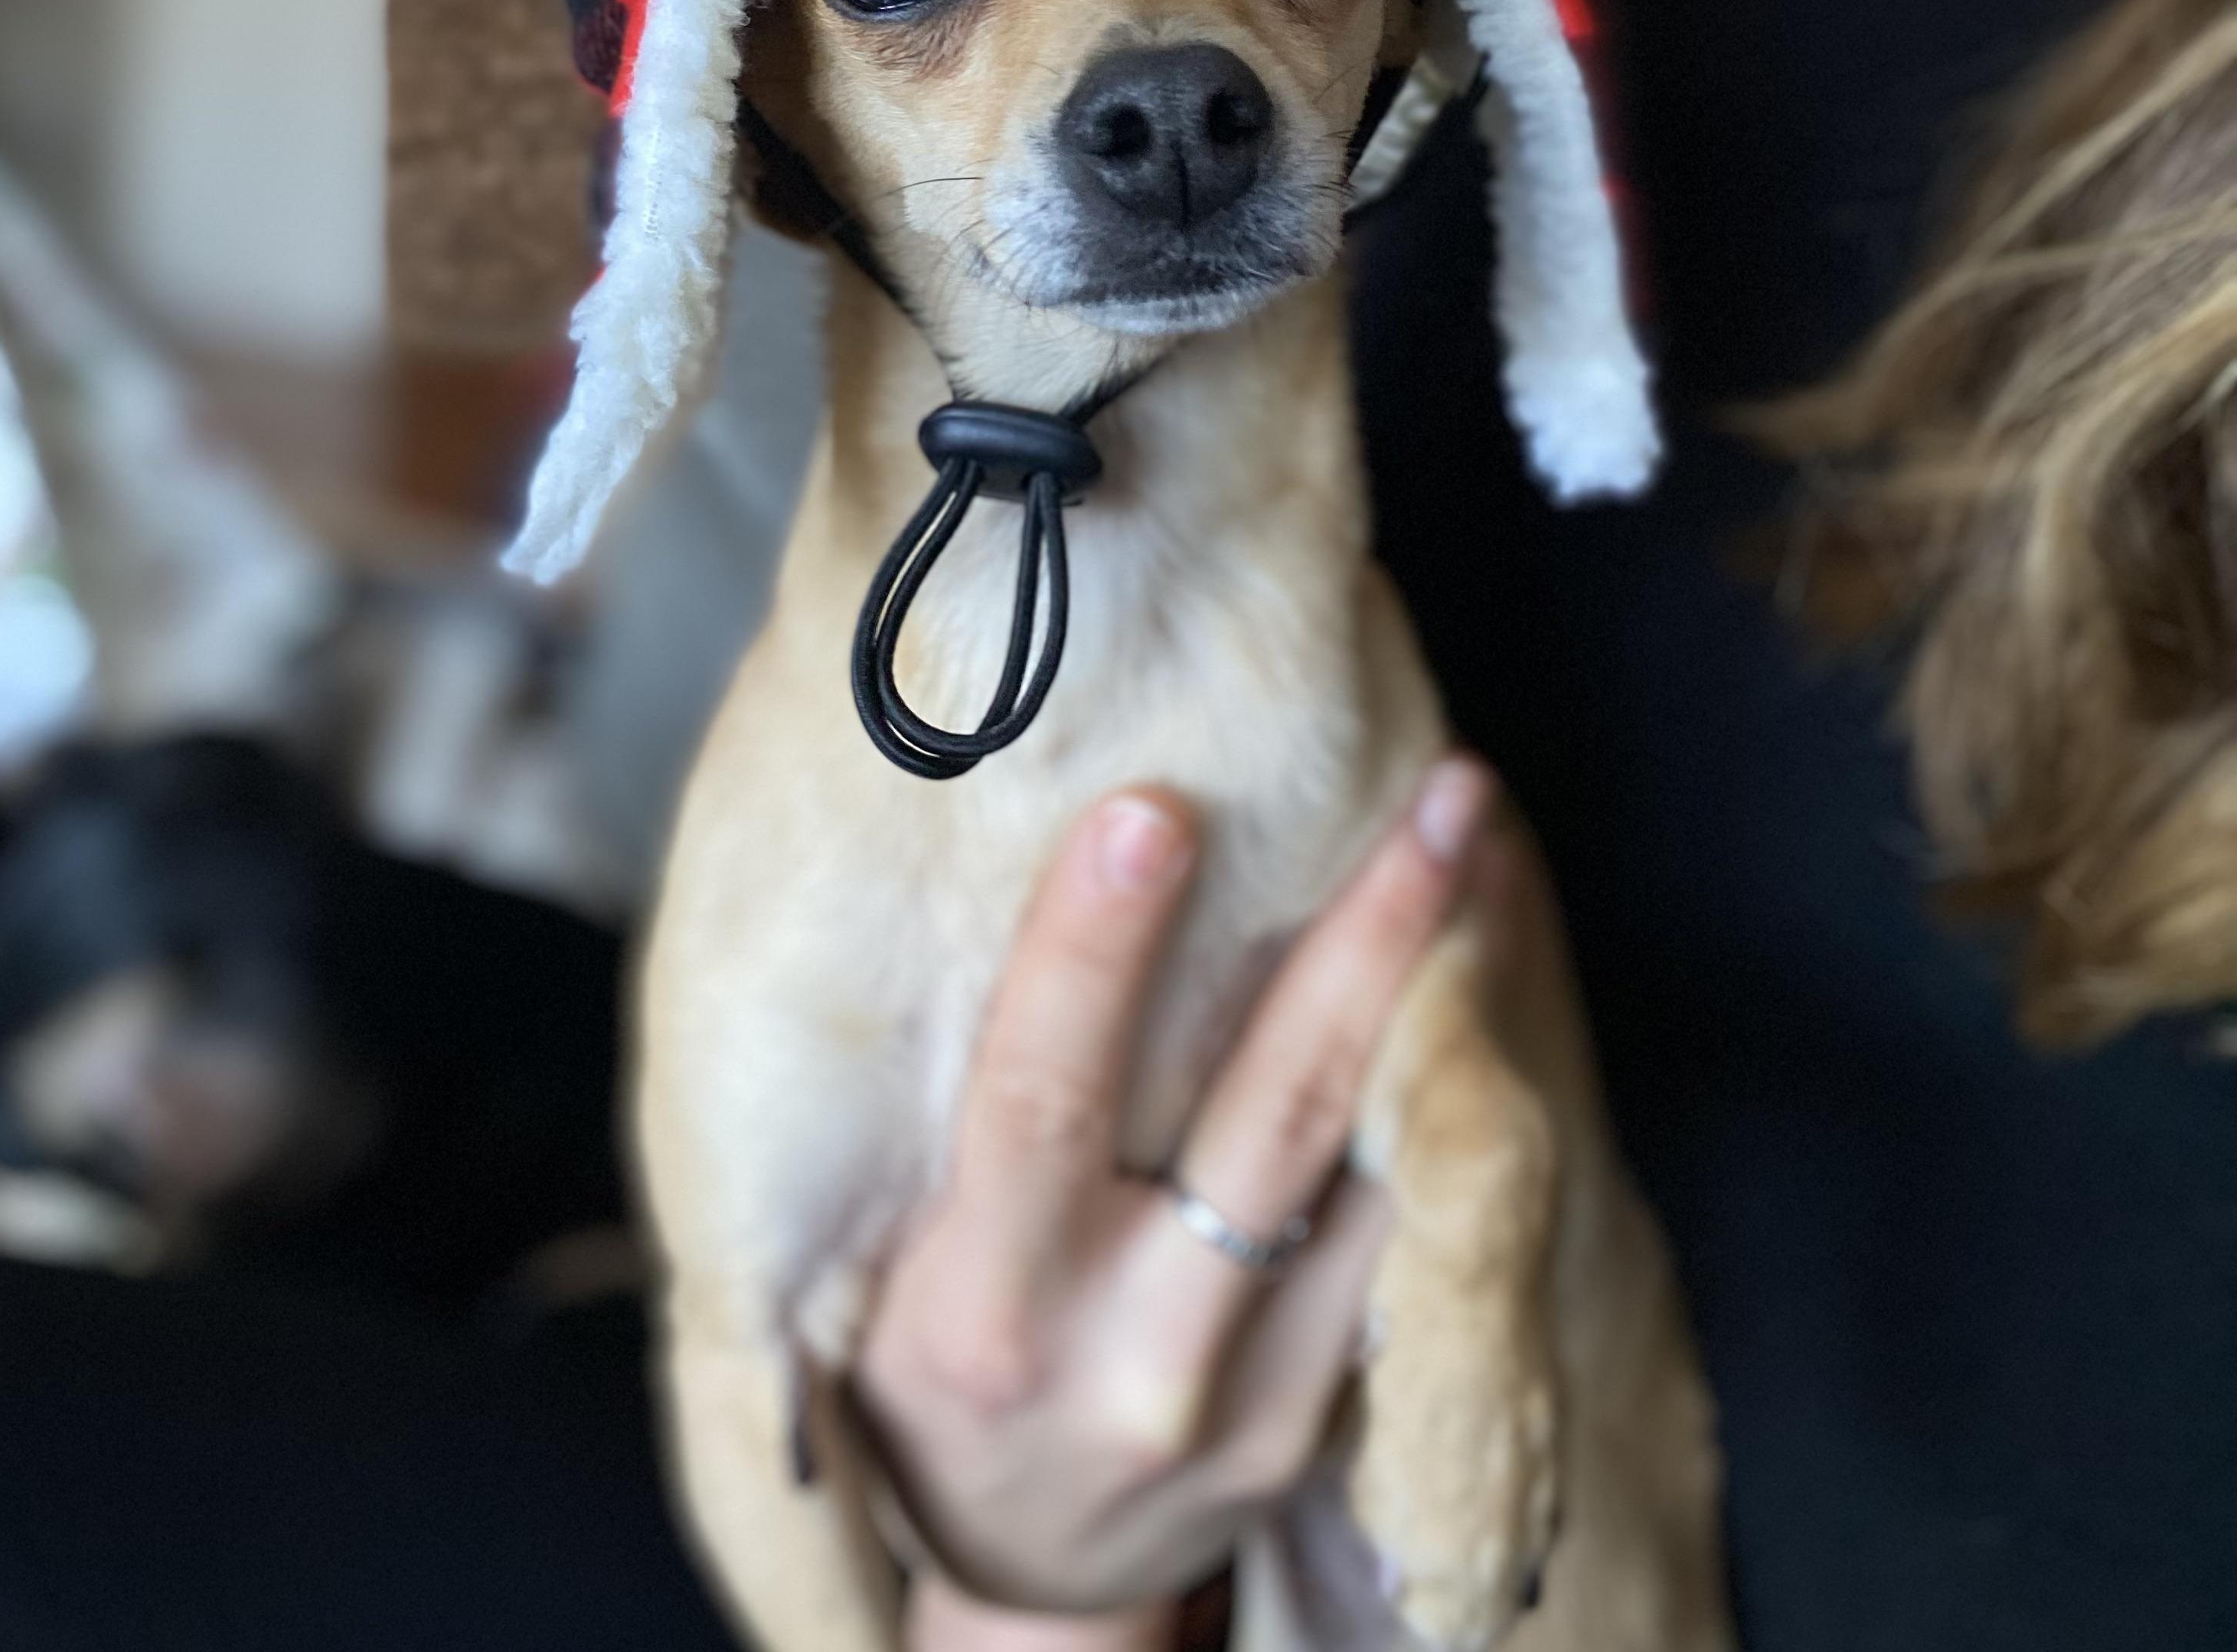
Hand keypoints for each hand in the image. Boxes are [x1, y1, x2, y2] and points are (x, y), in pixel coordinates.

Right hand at [854, 758, 1499, 1649]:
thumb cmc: (935, 1385)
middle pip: (1269, 1118)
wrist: (1029, 1587)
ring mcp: (1247, 1396)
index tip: (1150, 811)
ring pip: (1372, 1170)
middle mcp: (1130, 1356)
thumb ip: (954, 1126)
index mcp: (986, 1309)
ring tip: (1484, 845)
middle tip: (1441, 796)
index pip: (1040, 1101)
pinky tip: (1471, 976)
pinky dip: (1440, 1094)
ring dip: (1442, 998)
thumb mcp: (884, 1274)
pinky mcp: (1323, 1413)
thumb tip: (996, 897)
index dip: (1092, 954)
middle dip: (1364, 942)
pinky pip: (1400, 1232)